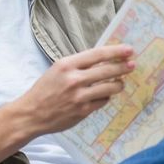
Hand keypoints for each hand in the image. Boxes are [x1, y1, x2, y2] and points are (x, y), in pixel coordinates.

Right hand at [11, 44, 134, 137]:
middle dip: (123, 67)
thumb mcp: (57, 70)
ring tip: (120, 83)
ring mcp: (79, 96)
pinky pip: (103, 101)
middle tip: (132, 65)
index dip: (115, 51)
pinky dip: (105, 97)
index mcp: (66, 65)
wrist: (31, 114)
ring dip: (118, 84)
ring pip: (109, 87)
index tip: (128, 50)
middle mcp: (74, 79)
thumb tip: (103, 60)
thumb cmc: (45, 90)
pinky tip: (104, 95)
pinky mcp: (83, 111)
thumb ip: (78, 65)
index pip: (97, 54)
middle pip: (107, 70)